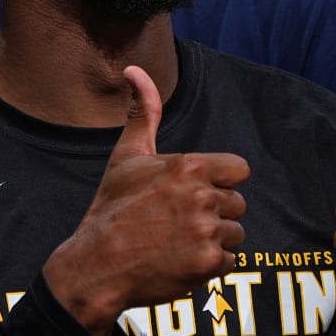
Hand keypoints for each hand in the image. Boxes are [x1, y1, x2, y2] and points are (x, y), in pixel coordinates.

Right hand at [42, 66, 249, 335]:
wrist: (95, 266)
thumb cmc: (112, 209)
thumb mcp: (127, 156)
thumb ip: (143, 113)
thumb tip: (134, 69)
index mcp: (189, 166)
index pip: (239, 170)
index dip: (219, 182)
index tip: (192, 194)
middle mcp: (201, 196)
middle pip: (237, 204)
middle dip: (214, 214)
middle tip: (176, 222)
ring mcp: (206, 231)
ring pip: (235, 234)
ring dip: (212, 241)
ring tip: (176, 242)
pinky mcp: (207, 264)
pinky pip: (229, 262)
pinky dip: (209, 266)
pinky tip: (179, 261)